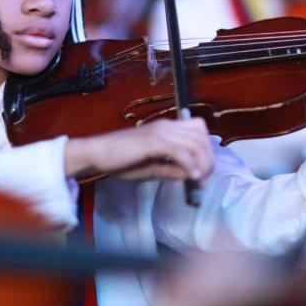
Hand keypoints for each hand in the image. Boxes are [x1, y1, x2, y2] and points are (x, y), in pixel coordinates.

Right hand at [64, 118, 213, 181]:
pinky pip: (180, 151)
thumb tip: (193, 175)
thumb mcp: (153, 167)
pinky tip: (192, 177)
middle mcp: (167, 126)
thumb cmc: (121, 160)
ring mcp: (160, 132)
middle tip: (205, 178)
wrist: (97, 153)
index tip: (205, 170)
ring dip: (202, 163)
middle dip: (208, 158)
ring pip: (194, 143)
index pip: (199, 130)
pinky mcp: (152, 141)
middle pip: (201, 137)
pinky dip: (190, 164)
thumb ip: (173, 169)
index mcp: (167, 128)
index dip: (207, 149)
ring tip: (201, 179)